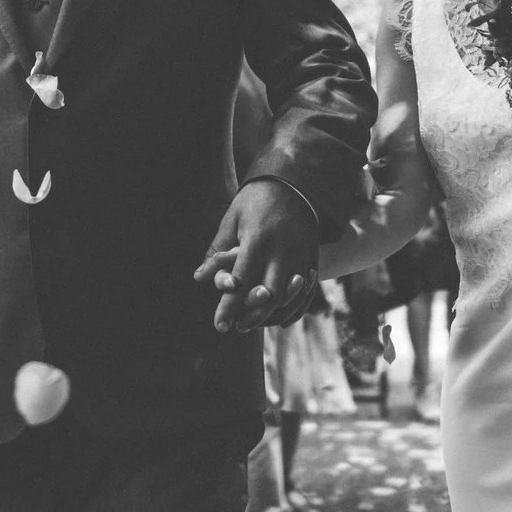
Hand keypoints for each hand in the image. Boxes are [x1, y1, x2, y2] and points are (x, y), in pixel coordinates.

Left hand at [192, 178, 318, 333]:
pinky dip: (295, 309)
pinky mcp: (312, 259)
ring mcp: (300, 256)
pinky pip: (307, 293)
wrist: (295, 183)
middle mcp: (282, 252)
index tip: (220, 326)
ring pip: (290, 298)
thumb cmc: (255, 202)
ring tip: (255, 324)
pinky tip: (281, 319)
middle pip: (270, 296)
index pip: (241, 281)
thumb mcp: (232, 219)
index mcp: (258, 241)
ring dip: (273, 316)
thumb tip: (199, 277)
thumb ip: (217, 250)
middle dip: (253, 317)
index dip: (229, 306)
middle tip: (238, 328)